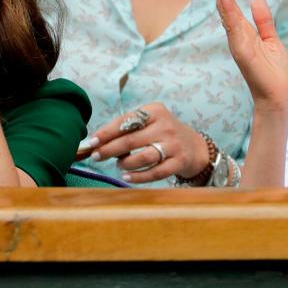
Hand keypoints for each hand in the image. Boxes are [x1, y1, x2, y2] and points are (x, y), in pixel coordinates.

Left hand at [83, 103, 210, 183]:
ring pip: (143, 157)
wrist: (194, 147)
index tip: (92, 141)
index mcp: (155, 111)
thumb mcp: (150, 122)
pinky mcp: (179, 162)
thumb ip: (127, 128)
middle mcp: (165, 126)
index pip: (126, 121)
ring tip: (118, 165)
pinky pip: (155, 172)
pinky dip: (138, 176)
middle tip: (96, 156)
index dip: (106, 132)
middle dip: (109, 149)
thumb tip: (98, 141)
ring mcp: (174, 145)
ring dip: (125, 163)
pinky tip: (127, 176)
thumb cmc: (163, 133)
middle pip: (131, 140)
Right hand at [211, 0, 287, 112]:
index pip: (233, 4)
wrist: (278, 97)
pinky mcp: (242, 51)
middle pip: (226, 5)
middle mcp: (238, 36)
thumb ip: (264, 21)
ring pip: (227, 13)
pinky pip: (233, 28)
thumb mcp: (272, 41)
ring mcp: (238, 43)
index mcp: (245, 32)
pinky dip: (227, 12)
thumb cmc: (275, 74)